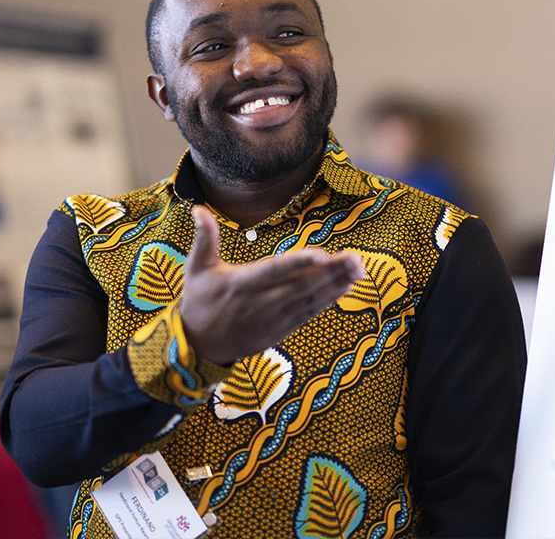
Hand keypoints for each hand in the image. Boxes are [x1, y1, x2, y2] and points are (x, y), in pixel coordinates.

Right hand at [179, 205, 365, 364]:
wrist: (197, 346)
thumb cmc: (198, 300)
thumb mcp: (196, 268)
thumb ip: (204, 238)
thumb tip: (199, 208)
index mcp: (241, 284)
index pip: (274, 270)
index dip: (297, 264)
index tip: (321, 255)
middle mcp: (260, 302)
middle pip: (300, 286)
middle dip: (330, 272)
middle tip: (356, 259)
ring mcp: (272, 319)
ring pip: (309, 301)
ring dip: (336, 285)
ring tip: (358, 269)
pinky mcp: (280, 330)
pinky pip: (308, 314)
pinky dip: (327, 301)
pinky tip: (345, 287)